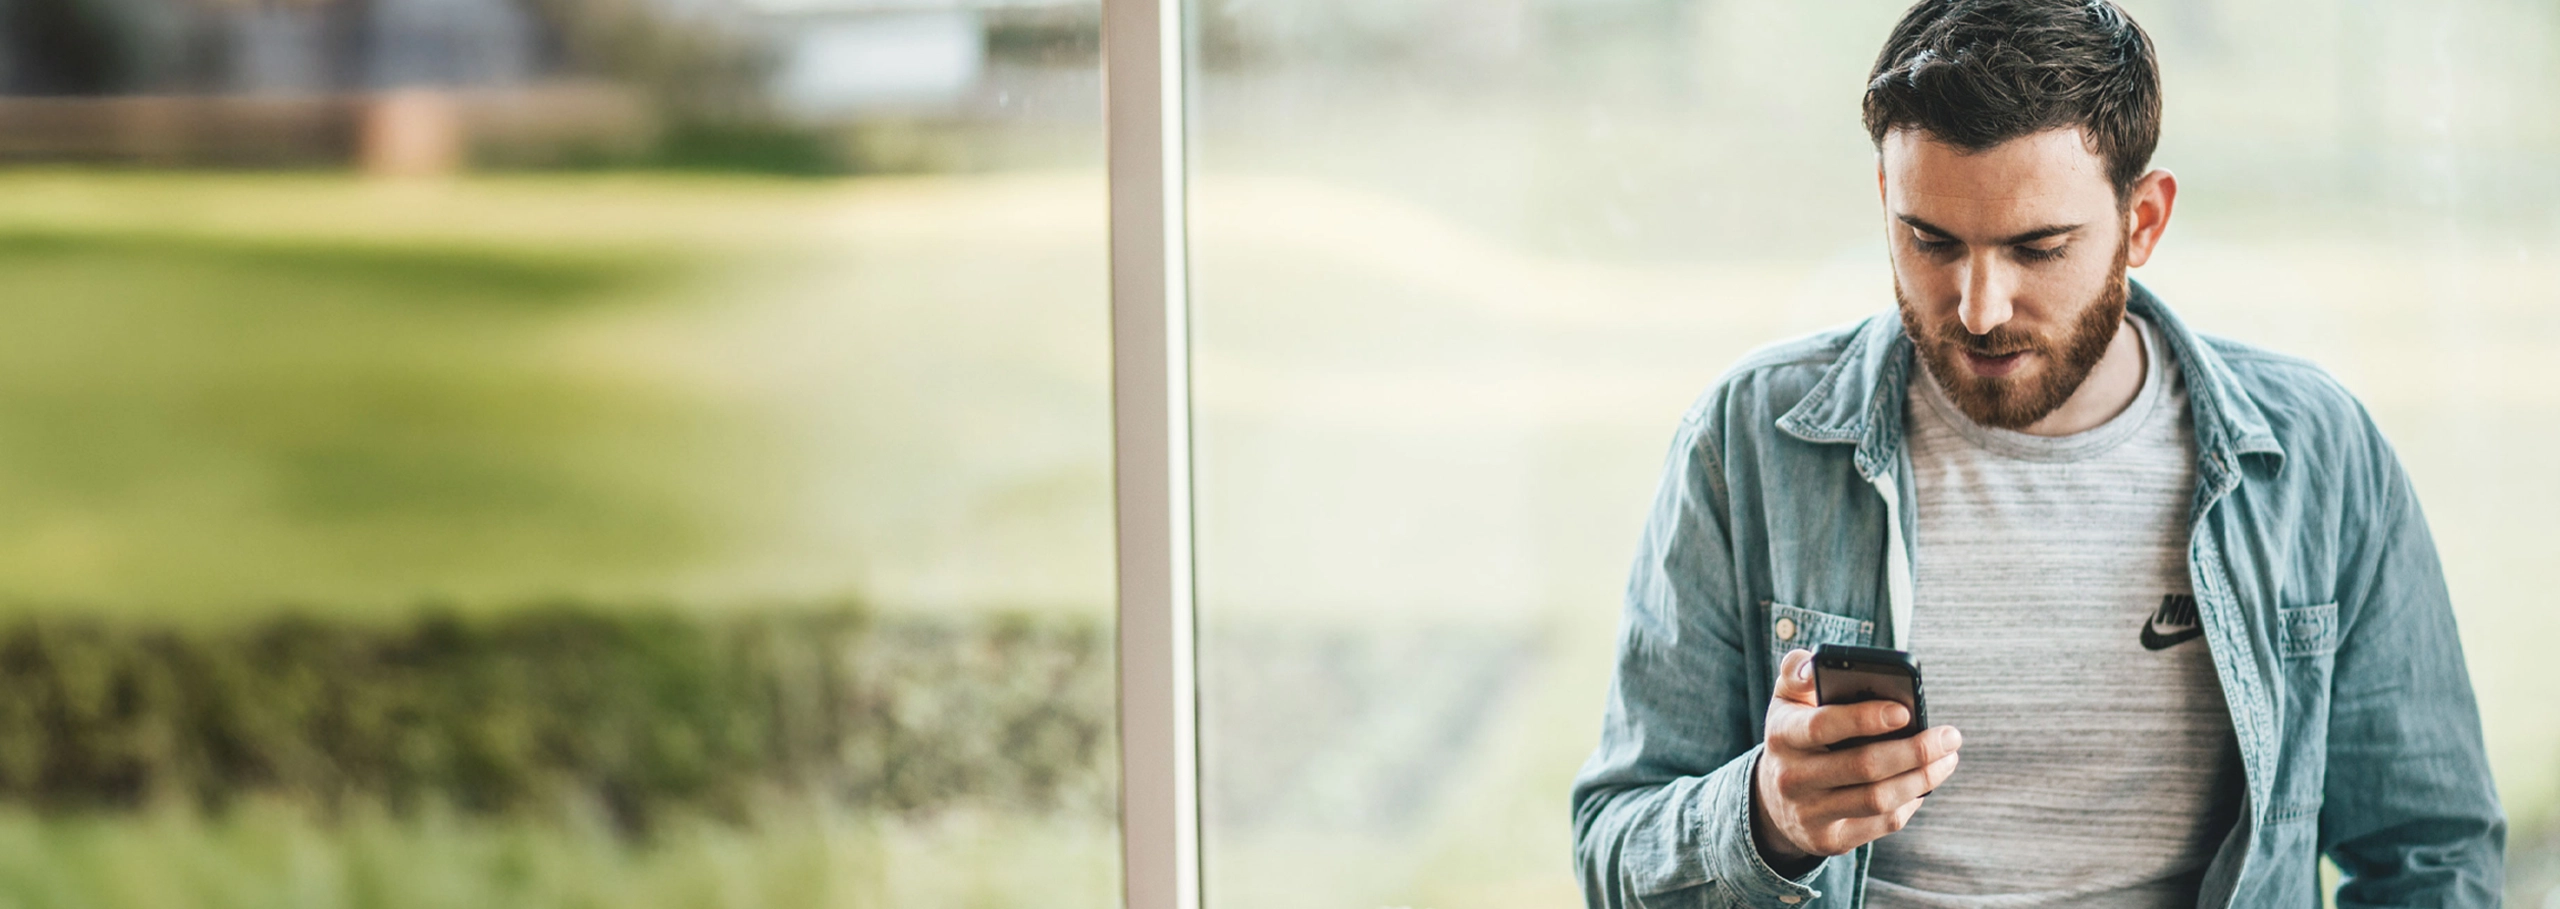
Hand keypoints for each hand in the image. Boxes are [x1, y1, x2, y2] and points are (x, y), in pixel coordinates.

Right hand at [1751, 648, 1962, 868]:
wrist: (1773, 798)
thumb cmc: (1796, 734)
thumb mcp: (1787, 699)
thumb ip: (1799, 672)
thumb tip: (1816, 665)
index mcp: (1782, 734)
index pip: (1823, 725)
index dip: (1864, 718)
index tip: (1905, 710)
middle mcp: (1791, 778)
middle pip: (1863, 767)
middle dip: (1915, 751)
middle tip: (1950, 737)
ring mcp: (1809, 813)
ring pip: (1878, 799)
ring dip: (1922, 778)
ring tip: (1947, 758)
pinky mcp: (1829, 840)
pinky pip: (1881, 823)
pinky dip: (1910, 802)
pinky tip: (1923, 784)